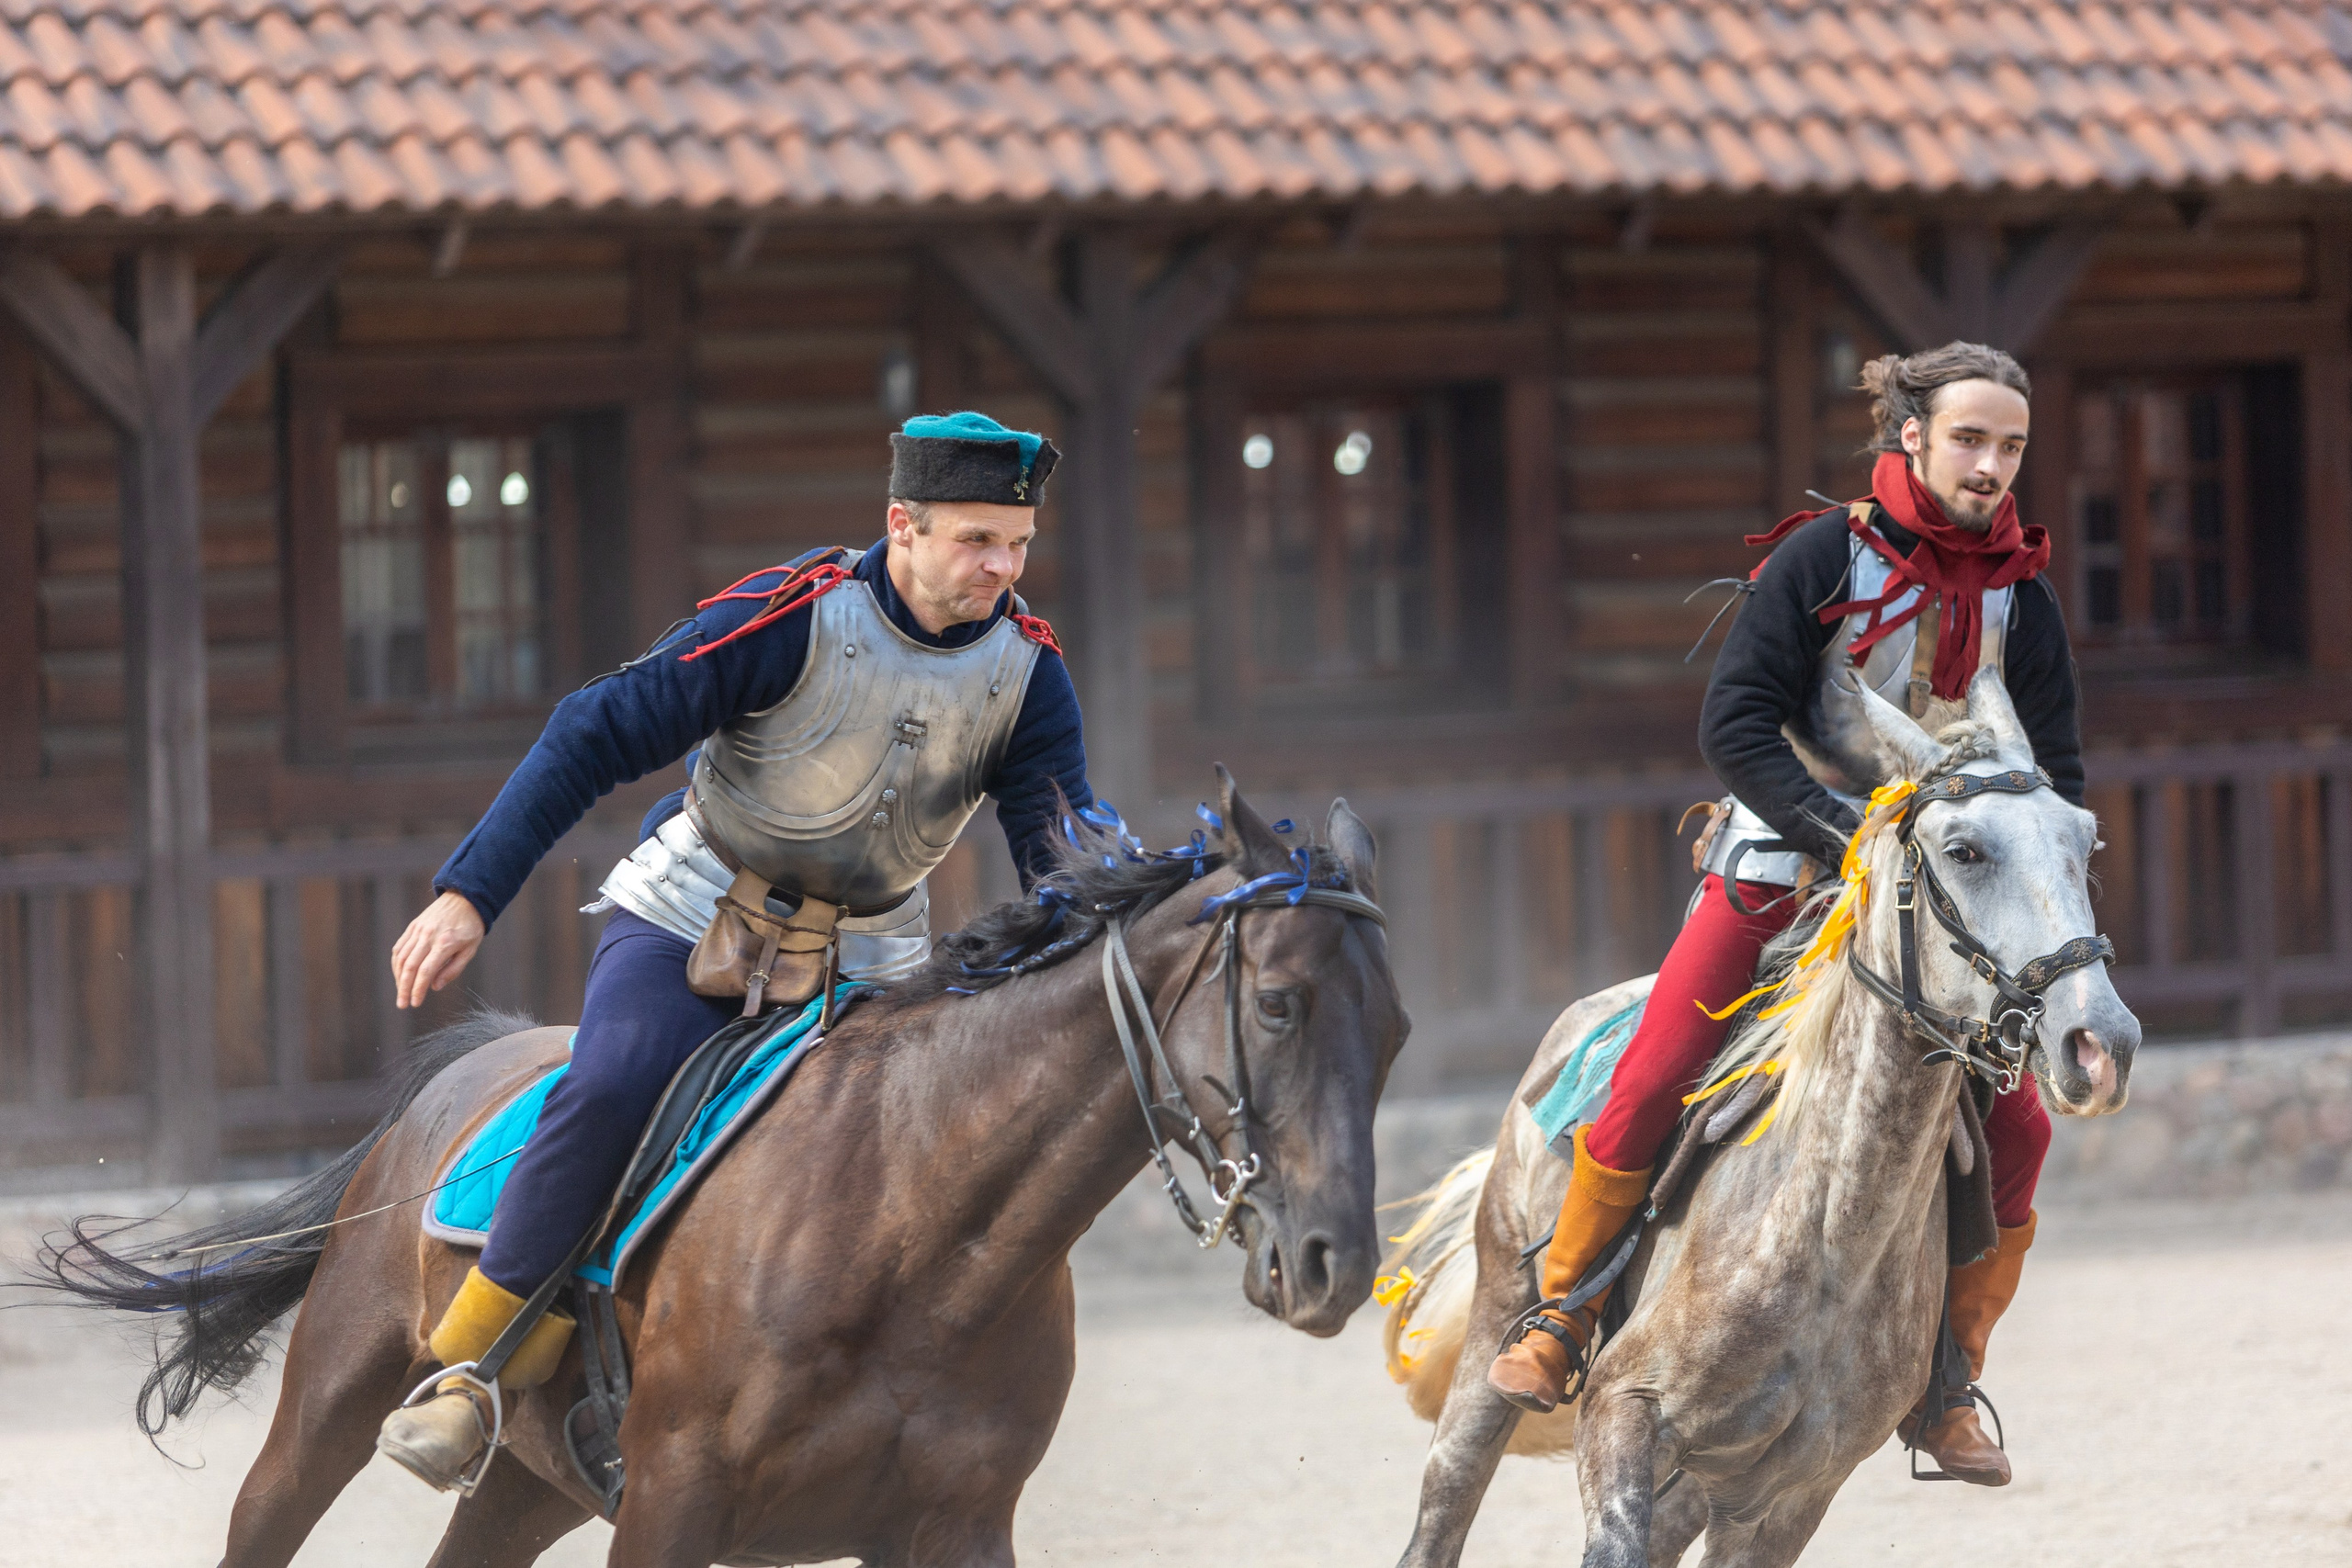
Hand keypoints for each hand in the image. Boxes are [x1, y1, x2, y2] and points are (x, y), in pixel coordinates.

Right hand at [391, 890, 486, 1009]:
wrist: (465, 898)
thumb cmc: (471, 927)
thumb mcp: (470, 950)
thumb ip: (453, 970)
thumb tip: (434, 987)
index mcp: (445, 943)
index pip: (426, 971)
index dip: (418, 989)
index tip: (415, 1003)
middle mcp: (428, 936)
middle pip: (409, 967)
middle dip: (404, 988)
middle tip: (402, 1004)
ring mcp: (418, 930)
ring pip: (401, 958)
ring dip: (398, 978)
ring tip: (401, 993)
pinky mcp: (413, 926)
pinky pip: (399, 947)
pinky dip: (396, 963)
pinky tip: (399, 975)